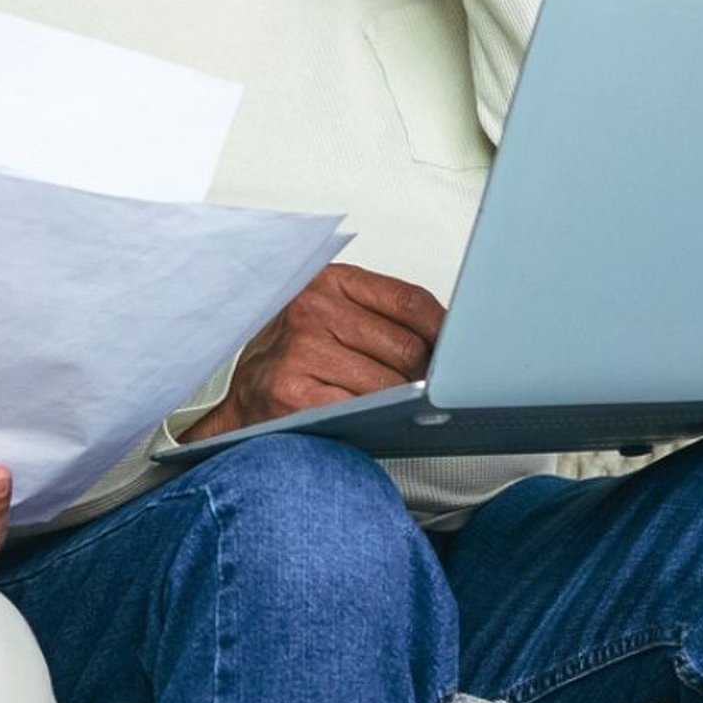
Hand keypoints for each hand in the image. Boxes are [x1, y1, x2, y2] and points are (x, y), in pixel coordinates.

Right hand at [183, 263, 443, 442]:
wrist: (242, 401)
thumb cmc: (294, 359)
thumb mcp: (332, 317)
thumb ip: (381, 318)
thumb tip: (450, 339)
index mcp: (326, 281)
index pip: (409, 301)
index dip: (445, 331)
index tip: (460, 351)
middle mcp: (311, 310)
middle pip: (407, 347)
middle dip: (425, 376)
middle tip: (426, 391)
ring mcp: (300, 352)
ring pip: (390, 384)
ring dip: (403, 403)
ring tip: (398, 408)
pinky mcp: (293, 394)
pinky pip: (362, 410)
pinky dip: (376, 420)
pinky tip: (374, 421)